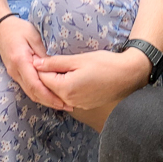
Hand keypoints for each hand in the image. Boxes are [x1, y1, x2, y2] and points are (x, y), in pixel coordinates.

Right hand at [0, 17, 70, 110]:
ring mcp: (14, 74)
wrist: (1, 29)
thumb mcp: (34, 36)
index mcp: (20, 61)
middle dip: (49, 102)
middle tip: (67, 106)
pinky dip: (40, 94)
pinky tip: (50, 96)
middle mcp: (16, 72)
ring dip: (45, 100)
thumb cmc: (19, 29)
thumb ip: (43, 54)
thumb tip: (54, 68)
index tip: (62, 101)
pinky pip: (28, 88)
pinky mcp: (16, 75)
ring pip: (30, 93)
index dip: (48, 95)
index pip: (35, 84)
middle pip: (33, 93)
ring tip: (61, 104)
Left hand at [32, 49, 150, 109]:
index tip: (43, 56)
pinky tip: (75, 76)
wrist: (127, 75)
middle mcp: (69, 100)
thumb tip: (35, 63)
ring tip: (65, 67)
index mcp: (65, 88)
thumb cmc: (104, 64)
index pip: (42, 78)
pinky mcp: (85, 105)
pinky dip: (68, 87)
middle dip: (48, 75)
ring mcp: (77, 105)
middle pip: (49, 87)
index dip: (41, 66)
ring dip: (58, 81)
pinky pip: (69, 96)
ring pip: (59, 93)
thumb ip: (55, 62)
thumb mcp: (78, 59)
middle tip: (53, 60)